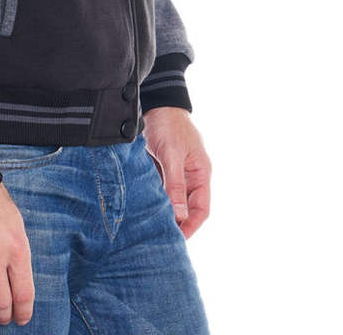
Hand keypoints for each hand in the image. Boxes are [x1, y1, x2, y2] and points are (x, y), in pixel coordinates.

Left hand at [142, 106, 211, 238]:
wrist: (156, 102)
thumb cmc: (168, 125)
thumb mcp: (172, 155)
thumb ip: (175, 184)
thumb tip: (181, 215)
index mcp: (201, 173)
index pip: (201, 209)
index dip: (192, 226)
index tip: (178, 240)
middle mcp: (190, 176)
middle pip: (186, 207)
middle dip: (176, 223)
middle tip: (161, 238)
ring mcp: (175, 172)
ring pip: (171, 199)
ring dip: (163, 211)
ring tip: (149, 227)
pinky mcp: (161, 168)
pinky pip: (159, 188)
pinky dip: (153, 198)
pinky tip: (141, 207)